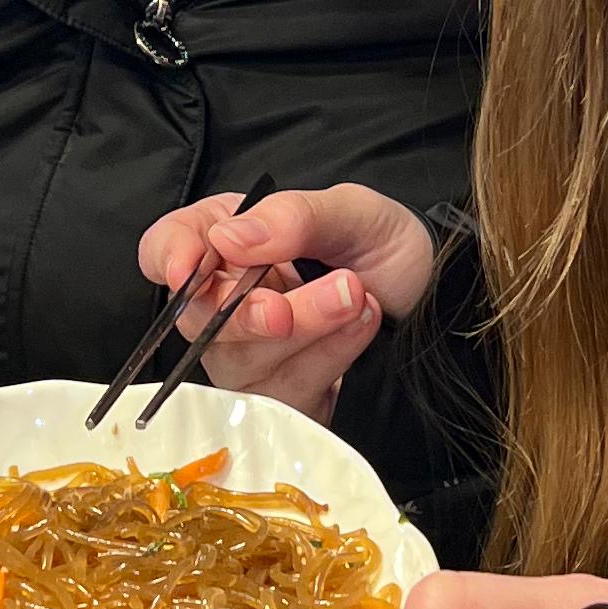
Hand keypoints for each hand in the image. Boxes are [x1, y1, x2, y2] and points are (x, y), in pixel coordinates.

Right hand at [133, 183, 438, 418]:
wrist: (441, 300)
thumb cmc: (386, 246)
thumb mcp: (354, 211)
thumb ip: (294, 216)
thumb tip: (227, 240)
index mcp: (229, 240)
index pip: (165, 248)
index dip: (168, 258)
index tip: (191, 268)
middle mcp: (229, 300)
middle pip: (199, 319)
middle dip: (249, 312)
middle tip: (319, 291)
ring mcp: (253, 356)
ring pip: (243, 362)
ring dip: (306, 331)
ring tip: (361, 299)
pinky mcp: (285, 397)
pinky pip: (285, 395)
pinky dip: (327, 359)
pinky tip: (363, 329)